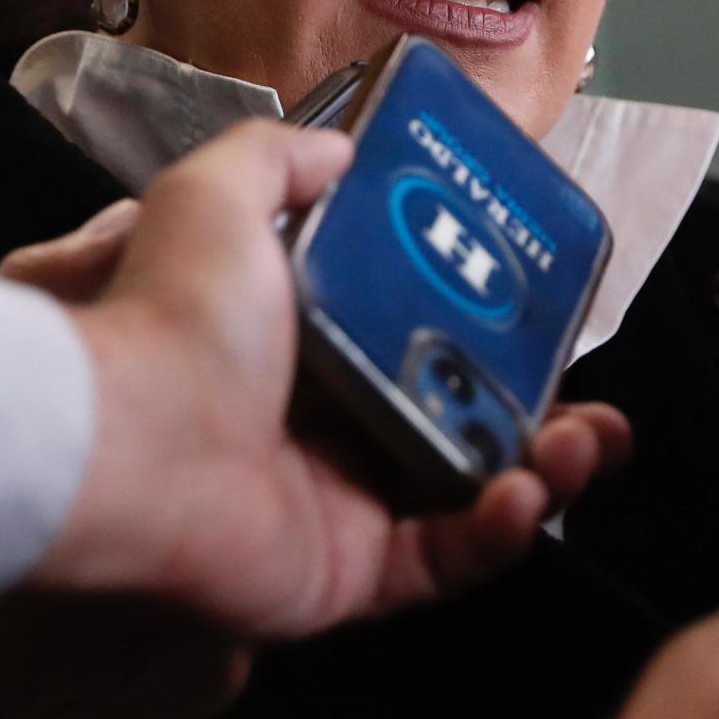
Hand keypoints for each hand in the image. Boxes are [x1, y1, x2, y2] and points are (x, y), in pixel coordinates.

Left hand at [19, 120, 632, 639]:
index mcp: (305, 342)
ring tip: (588, 444)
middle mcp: (329, 426)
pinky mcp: (349, 572)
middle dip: (543, 412)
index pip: (417, 334)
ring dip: (545, 472)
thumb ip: (281, 159)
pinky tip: (529, 493)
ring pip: (472, 496)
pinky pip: (443, 561)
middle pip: (462, 422)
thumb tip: (343, 146)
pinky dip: (497, 533)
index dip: (489, 326)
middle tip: (590, 402)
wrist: (128, 437)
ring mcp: (342, 507)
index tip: (545, 308)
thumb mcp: (217, 191)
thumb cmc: (173, 311)